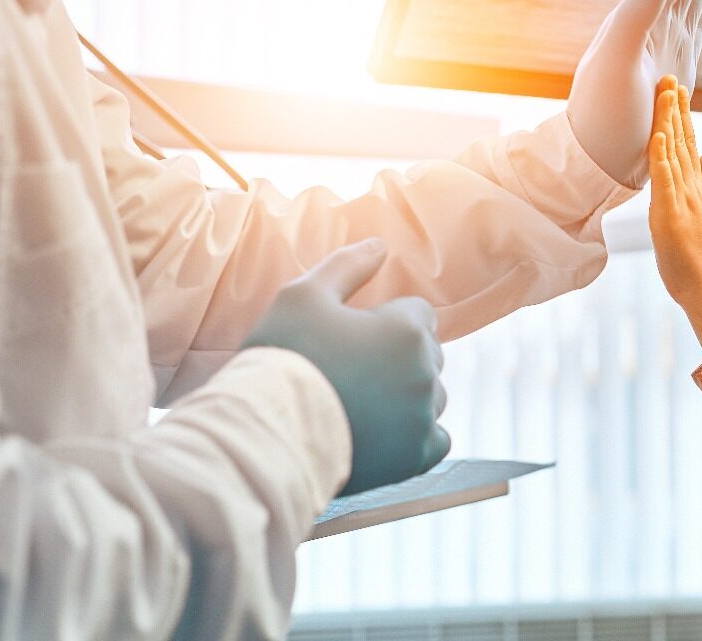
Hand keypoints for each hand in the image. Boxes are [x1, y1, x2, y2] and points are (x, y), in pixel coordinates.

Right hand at [243, 239, 450, 495]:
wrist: (265, 434)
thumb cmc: (282, 358)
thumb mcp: (302, 296)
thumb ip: (347, 266)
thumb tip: (380, 245)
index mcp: (407, 330)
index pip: (417, 314)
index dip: (382, 321)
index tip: (349, 338)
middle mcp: (425, 372)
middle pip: (426, 354)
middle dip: (397, 357)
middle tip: (347, 372)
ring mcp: (422, 417)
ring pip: (430, 396)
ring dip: (406, 396)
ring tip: (358, 403)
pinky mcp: (414, 457)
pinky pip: (436, 440)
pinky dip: (416, 436)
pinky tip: (384, 433)